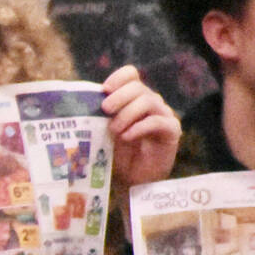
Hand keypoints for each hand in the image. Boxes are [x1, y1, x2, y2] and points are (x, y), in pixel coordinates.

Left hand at [103, 65, 179, 189]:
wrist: (133, 179)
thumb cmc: (118, 154)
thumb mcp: (104, 132)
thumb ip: (100, 116)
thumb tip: (82, 104)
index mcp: (133, 98)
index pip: (131, 74)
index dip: (118, 78)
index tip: (104, 89)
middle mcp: (150, 102)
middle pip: (138, 87)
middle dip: (119, 97)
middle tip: (105, 110)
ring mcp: (163, 115)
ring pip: (148, 101)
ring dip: (127, 114)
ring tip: (114, 130)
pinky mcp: (172, 130)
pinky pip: (157, 121)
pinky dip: (139, 127)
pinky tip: (126, 137)